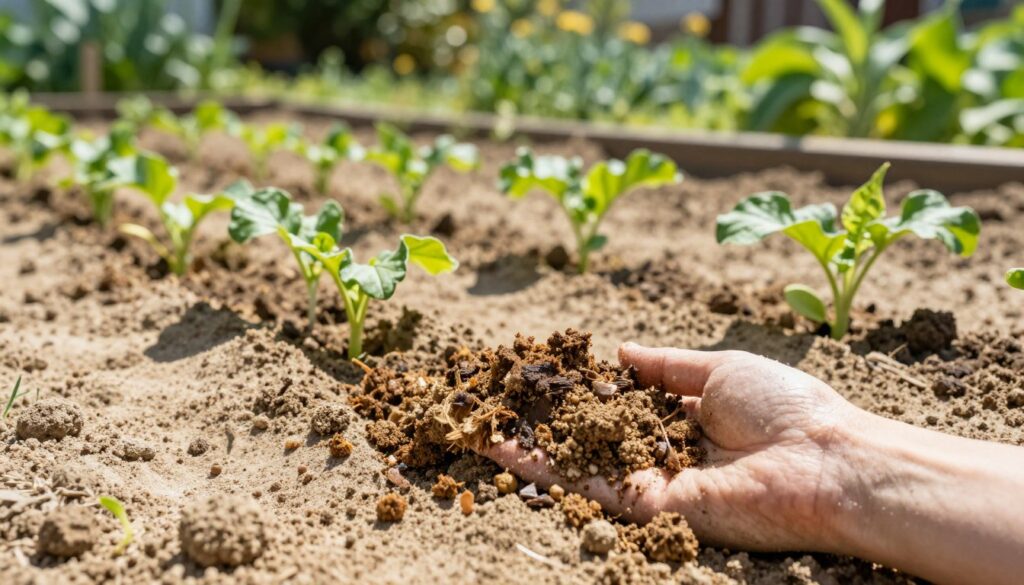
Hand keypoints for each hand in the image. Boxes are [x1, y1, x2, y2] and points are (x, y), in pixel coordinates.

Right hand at [482, 343, 865, 551]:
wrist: (825, 461)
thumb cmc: (785, 405)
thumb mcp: (717, 368)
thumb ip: (664, 365)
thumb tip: (618, 350)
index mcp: (683, 418)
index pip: (616, 402)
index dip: (577, 386)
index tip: (538, 368)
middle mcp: (660, 451)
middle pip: (588, 433)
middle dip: (541, 416)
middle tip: (492, 393)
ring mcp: (651, 481)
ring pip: (575, 460)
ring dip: (525, 440)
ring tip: (475, 416)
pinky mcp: (647, 507)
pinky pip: (585, 484)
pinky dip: (540, 466)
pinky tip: (500, 442)